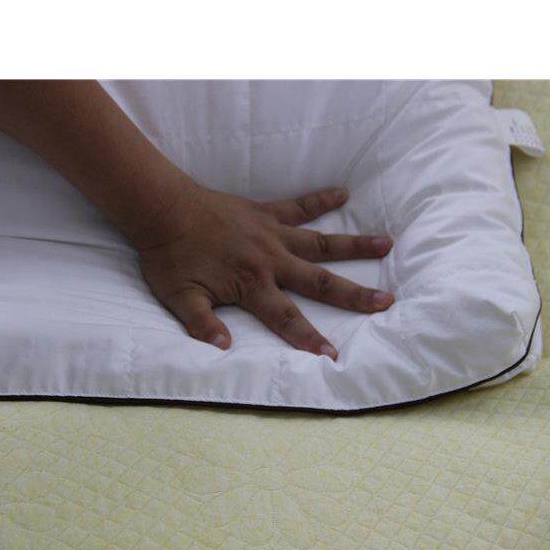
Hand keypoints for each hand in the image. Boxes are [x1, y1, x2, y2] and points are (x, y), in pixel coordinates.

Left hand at [137, 182, 394, 359]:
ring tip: (387, 244)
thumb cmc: (170, 257)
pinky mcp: (266, 212)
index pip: (286, 318)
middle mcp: (270, 259)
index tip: (334, 356)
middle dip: (353, 294)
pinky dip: (321, 199)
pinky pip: (299, 206)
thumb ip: (202, 325)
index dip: (309, 339)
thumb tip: (224, 350)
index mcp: (252, 284)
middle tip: (386, 301)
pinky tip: (344, 193)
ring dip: (354, 245)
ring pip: (321, 241)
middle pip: (319, 281)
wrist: (162, 209)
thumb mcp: (179, 298)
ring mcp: (272, 233)